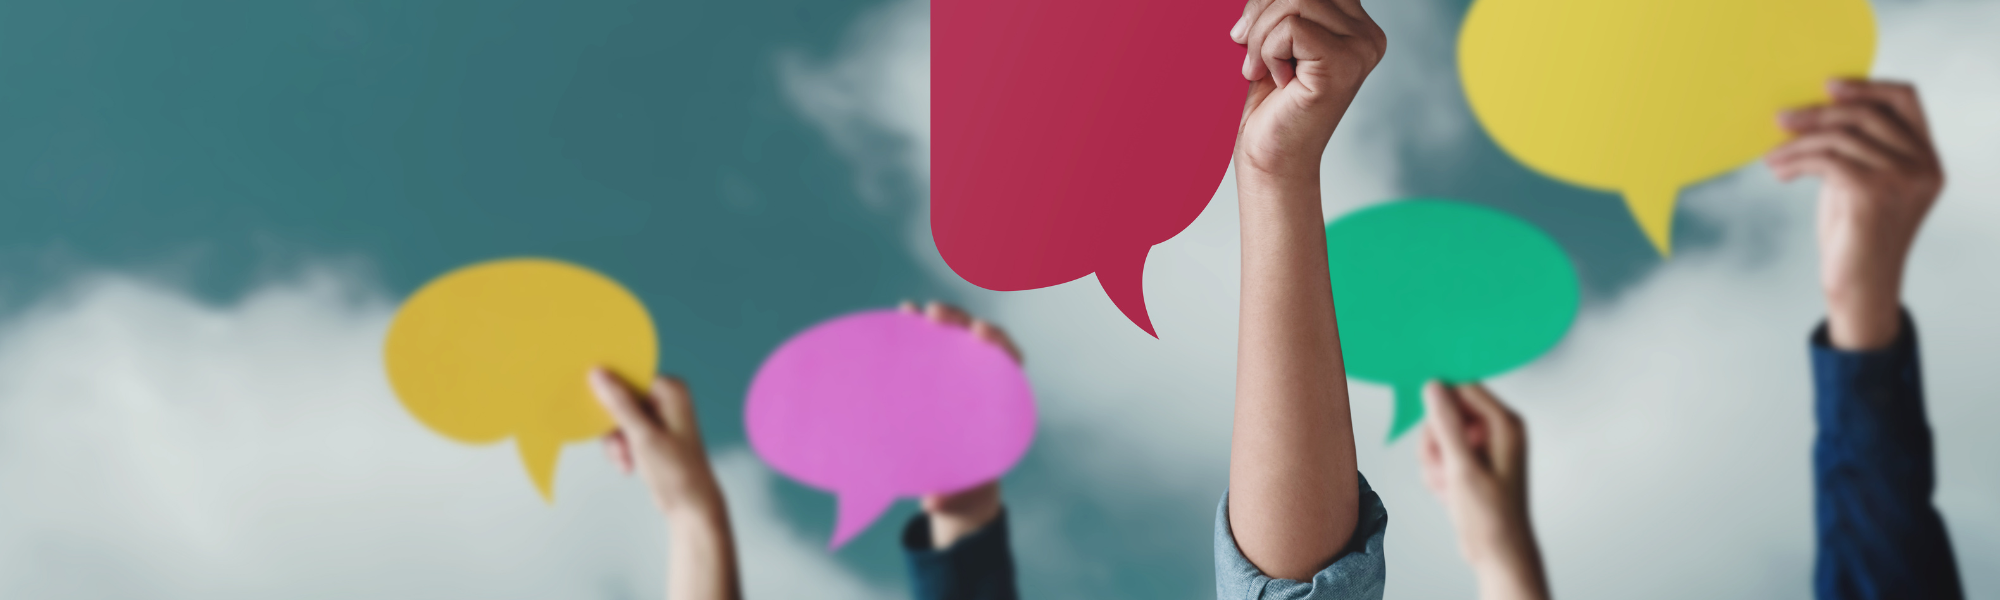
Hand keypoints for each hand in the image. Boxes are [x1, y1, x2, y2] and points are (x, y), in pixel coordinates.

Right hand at [589, 369, 739, 599]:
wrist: (689, 504)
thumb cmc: (677, 471)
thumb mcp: (643, 436)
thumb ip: (620, 404)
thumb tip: (599, 374)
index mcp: (672, 389)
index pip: (630, 375)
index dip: (610, 389)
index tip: (596, 406)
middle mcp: (666, 398)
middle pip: (620, 398)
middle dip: (614, 427)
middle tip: (620, 447)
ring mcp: (657, 416)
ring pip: (617, 418)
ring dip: (617, 442)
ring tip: (626, 460)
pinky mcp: (649, 433)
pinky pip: (622, 432)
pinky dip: (621, 449)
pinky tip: (629, 465)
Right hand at [900, 300, 1019, 548]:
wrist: (958, 483)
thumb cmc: (966, 485)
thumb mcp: (961, 492)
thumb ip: (950, 496)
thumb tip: (930, 503)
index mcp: (1000, 405)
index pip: (1008, 361)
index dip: (998, 342)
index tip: (980, 333)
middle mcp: (983, 381)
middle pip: (978, 339)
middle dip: (959, 320)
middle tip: (934, 314)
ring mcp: (959, 373)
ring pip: (953, 336)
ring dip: (936, 320)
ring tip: (909, 310)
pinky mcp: (937, 375)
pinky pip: (929, 348)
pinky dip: (916, 332)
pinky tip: (898, 319)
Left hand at [1230, 0, 1385, 180]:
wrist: (1270, 160)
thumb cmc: (1269, 106)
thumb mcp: (1274, 41)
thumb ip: (1280, 9)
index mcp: (1355, 25)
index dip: (1271, 2)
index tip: (1250, 33)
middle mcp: (1367, 35)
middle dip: (1261, 11)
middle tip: (1246, 49)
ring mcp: (1360, 50)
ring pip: (1295, 1)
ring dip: (1260, 36)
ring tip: (1257, 68)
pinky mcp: (1343, 65)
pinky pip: (1291, 27)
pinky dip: (1268, 52)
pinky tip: (1276, 80)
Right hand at [1418, 382, 1547, 599]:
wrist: (1498, 552)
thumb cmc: (1491, 516)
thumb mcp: (1463, 468)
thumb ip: (1447, 424)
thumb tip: (1434, 386)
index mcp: (1505, 424)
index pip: (1464, 388)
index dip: (1441, 406)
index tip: (1434, 433)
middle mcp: (1496, 430)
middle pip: (1446, 412)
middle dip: (1435, 442)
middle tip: (1443, 468)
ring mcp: (1483, 446)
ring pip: (1439, 434)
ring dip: (1434, 460)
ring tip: (1447, 485)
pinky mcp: (1472, 462)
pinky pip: (1441, 453)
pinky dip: (1437, 472)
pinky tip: (1448, 491)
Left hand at [1768, 80, 1943, 349]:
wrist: (1860, 290)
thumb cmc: (1855, 238)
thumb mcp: (1860, 184)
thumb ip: (1855, 149)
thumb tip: (1813, 112)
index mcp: (1927, 159)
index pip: (1907, 99)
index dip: (1867, 86)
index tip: (1827, 86)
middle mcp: (1923, 166)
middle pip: (1866, 114)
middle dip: (1817, 114)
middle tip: (1780, 119)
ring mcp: (1903, 179)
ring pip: (1841, 136)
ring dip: (1797, 142)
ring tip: (1772, 156)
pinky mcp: (1874, 193)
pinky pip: (1826, 159)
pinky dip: (1795, 160)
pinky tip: (1778, 171)